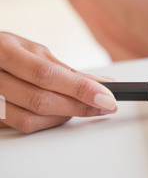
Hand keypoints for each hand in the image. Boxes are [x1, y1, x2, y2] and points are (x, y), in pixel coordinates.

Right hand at [0, 33, 116, 133]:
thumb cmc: (4, 50)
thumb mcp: (31, 49)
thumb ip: (63, 68)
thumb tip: (100, 82)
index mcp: (5, 51)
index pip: (47, 75)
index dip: (79, 88)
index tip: (106, 96)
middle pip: (40, 100)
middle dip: (79, 106)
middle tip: (104, 105)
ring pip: (31, 120)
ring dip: (64, 116)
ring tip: (83, 107)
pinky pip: (22, 127)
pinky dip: (47, 122)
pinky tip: (61, 112)